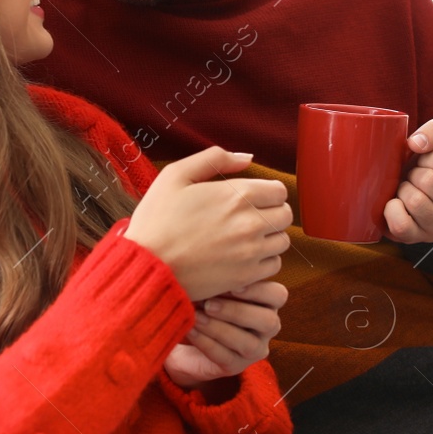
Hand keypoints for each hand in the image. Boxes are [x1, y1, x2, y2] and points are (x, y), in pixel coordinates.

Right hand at [124, 146, 291, 300]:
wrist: (147, 266)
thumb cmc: (156, 219)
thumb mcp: (175, 175)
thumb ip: (214, 158)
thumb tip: (247, 157)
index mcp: (237, 195)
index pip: (279, 190)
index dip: (267, 192)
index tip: (252, 198)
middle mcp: (251, 223)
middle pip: (286, 215)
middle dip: (272, 212)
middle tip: (251, 216)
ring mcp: (251, 252)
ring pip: (283, 241)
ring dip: (270, 237)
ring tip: (246, 237)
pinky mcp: (246, 276)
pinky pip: (274, 265)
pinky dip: (264, 260)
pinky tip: (243, 256)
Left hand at [164, 280, 286, 391]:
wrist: (188, 336)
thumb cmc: (205, 300)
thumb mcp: (214, 285)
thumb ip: (220, 276)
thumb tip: (211, 261)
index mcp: (268, 302)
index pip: (278, 295)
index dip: (259, 290)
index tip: (233, 284)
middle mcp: (267, 326)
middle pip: (267, 320)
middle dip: (237, 311)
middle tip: (209, 304)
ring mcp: (255, 349)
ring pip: (248, 343)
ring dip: (220, 329)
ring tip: (196, 317)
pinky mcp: (236, 367)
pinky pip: (226, 357)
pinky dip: (207, 343)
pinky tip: (191, 330)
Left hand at [382, 118, 432, 243]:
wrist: (417, 201)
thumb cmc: (431, 169)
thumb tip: (415, 143)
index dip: (428, 157)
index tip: (426, 163)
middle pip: (428, 181)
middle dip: (414, 173)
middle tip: (414, 178)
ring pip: (415, 201)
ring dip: (403, 190)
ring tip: (407, 191)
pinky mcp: (417, 239)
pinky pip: (401, 223)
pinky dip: (391, 209)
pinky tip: (396, 204)